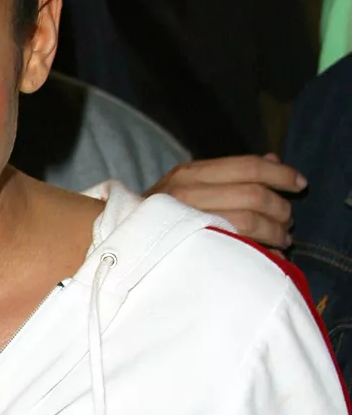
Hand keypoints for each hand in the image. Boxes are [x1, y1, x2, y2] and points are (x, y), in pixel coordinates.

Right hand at [147, 154, 304, 249]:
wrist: (114, 244)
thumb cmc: (154, 217)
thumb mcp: (187, 185)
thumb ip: (229, 172)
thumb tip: (272, 158)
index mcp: (189, 174)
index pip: (248, 166)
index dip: (281, 173)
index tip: (300, 184)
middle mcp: (187, 193)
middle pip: (254, 196)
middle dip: (281, 210)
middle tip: (288, 222)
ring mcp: (187, 222)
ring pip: (250, 223)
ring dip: (275, 233)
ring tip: (282, 241)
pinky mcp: (190, 249)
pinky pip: (238, 248)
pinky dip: (262, 253)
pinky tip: (269, 257)